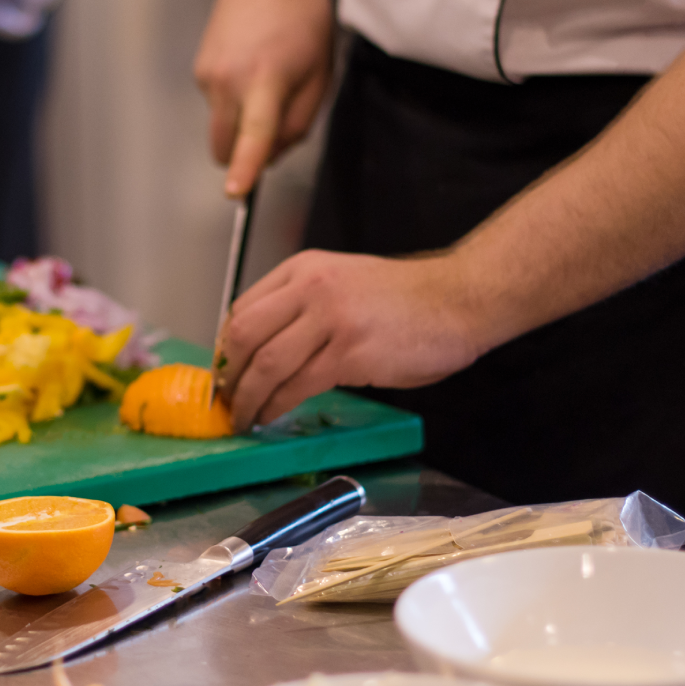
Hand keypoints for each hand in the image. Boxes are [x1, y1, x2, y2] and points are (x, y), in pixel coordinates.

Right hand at [195, 0, 331, 197]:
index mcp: (265, 79)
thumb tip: (271, 155)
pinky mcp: (199, 70)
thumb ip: (299, 122)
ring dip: (243, 122)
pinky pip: (218, 106)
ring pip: (223, 127)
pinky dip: (235, 101)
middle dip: (246, 154)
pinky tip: (252, 67)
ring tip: (268, 79)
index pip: (254, 134)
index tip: (236, 192)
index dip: (245, 168)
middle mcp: (228, 80)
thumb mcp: (320, 74)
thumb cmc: (302, 17)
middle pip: (225, 148)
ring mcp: (207, 75)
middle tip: (277, 124)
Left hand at [217, 250, 486, 429]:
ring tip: (245, 416)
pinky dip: (278, 404)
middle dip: (229, 375)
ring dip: (249, 397)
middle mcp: (311, 287)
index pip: (243, 308)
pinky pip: (298, 384)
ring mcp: (330, 318)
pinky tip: (274, 414)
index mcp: (304, 268)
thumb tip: (264, 348)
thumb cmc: (407, 299)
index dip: (227, 348)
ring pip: (266, 363)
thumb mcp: (343, 283)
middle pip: (244, 334)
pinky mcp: (350, 352)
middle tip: (228, 400)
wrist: (459, 299)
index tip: (226, 373)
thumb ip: (304, 306)